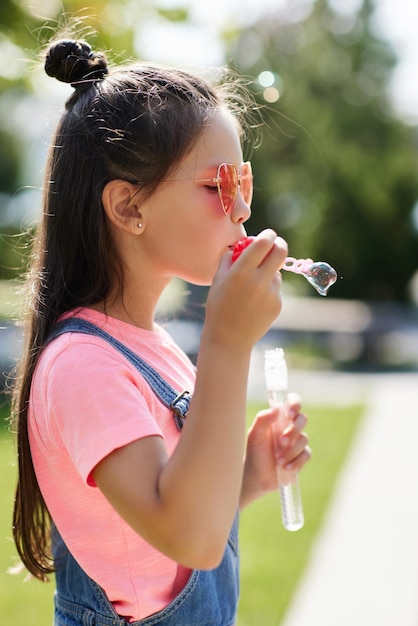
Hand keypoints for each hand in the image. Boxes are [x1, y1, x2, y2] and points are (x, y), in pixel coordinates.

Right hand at [204, 229, 287, 352]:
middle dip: (280, 244)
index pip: (263, 243)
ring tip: (252, 289)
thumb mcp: (218, 280)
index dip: (268, 235)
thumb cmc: (219, 306)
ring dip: (269, 272)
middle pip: (281, 252)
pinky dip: (268, 289)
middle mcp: (258, 281)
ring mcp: (270, 293)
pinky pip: (276, 289)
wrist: (228, 338)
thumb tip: (241, 244)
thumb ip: (229, 259)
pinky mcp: (277, 304)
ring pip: (277, 273)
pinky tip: (255, 303)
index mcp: (240, 272)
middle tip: (276, 245)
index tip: (268, 234)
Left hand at [240, 394, 310, 508]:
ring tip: (278, 460)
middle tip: (281, 442)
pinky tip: (286, 467)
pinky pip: (307, 454)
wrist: (257, 477)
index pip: (293, 402)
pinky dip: (297, 461)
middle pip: (302, 419)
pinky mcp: (301, 456)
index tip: (288, 414)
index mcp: (279, 418)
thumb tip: (277, 409)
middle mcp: (290, 427)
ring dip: (291, 450)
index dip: (295, 404)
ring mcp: (297, 441)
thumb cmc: (254, 452)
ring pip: (304, 439)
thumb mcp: (254, 435)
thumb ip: (262, 419)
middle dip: (294, 430)